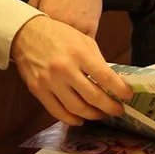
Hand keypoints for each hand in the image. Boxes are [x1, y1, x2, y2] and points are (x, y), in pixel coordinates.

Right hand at [11, 15, 133, 125]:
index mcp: (79, 53)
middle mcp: (65, 69)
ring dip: (92, 115)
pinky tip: (81, 119)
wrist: (26, 33)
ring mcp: (50, 82)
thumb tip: (112, 81)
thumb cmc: (59, 35)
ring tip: (100, 114)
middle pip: (93, 97)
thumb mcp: (82, 40)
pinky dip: (71, 119)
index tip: (128, 96)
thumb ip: (97, 60)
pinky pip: (57, 112)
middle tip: (118, 110)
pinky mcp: (38, 90)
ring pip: (76, 108)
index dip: (120, 90)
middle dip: (110, 107)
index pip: (105, 77)